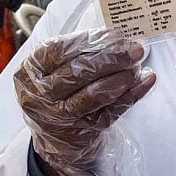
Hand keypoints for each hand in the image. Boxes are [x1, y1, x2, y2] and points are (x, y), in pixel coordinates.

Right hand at [14, 28, 155, 175]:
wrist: (57, 141)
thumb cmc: (59, 94)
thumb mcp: (54, 72)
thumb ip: (78, 53)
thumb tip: (116, 36)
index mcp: (30, 71)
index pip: (59, 50)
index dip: (88, 40)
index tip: (115, 34)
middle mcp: (39, 94)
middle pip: (78, 71)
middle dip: (111, 57)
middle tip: (135, 48)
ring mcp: (58, 117)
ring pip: (94, 94)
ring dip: (121, 77)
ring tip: (138, 66)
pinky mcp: (80, 132)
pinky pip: (110, 112)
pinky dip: (131, 96)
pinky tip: (145, 82)